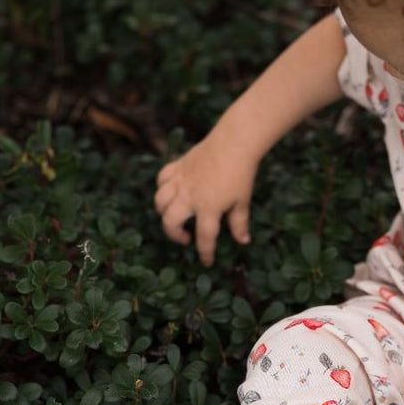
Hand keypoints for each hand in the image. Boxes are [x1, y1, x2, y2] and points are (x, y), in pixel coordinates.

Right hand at [154, 122, 258, 266]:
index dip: (205, 253)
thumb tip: (243, 242)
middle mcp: (190, 196)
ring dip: (164, 213)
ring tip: (176, 216)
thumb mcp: (242, 201)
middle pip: (170, 222)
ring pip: (160, 201)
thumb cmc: (242, 174)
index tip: (207, 262)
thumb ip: (240, 223)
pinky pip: (162, 180)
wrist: (234, 142)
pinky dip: (163, 188)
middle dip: (174, 235)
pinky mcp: (177, 166)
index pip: (204, 238)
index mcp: (209, 207)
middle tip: (185, 238)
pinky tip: (172, 192)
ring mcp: (180, 181)